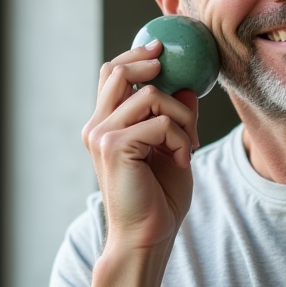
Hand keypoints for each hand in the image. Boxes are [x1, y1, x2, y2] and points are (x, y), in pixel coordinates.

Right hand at [82, 40, 200, 250]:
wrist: (148, 237)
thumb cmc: (159, 199)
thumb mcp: (173, 149)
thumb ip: (175, 117)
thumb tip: (186, 87)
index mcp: (105, 126)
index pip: (112, 75)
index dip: (134, 56)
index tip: (160, 49)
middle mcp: (97, 127)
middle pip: (118, 71)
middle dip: (153, 66)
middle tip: (177, 76)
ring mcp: (102, 135)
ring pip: (150, 95)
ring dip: (180, 117)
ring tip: (188, 144)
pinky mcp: (114, 146)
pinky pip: (160, 122)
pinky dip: (180, 138)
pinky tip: (183, 159)